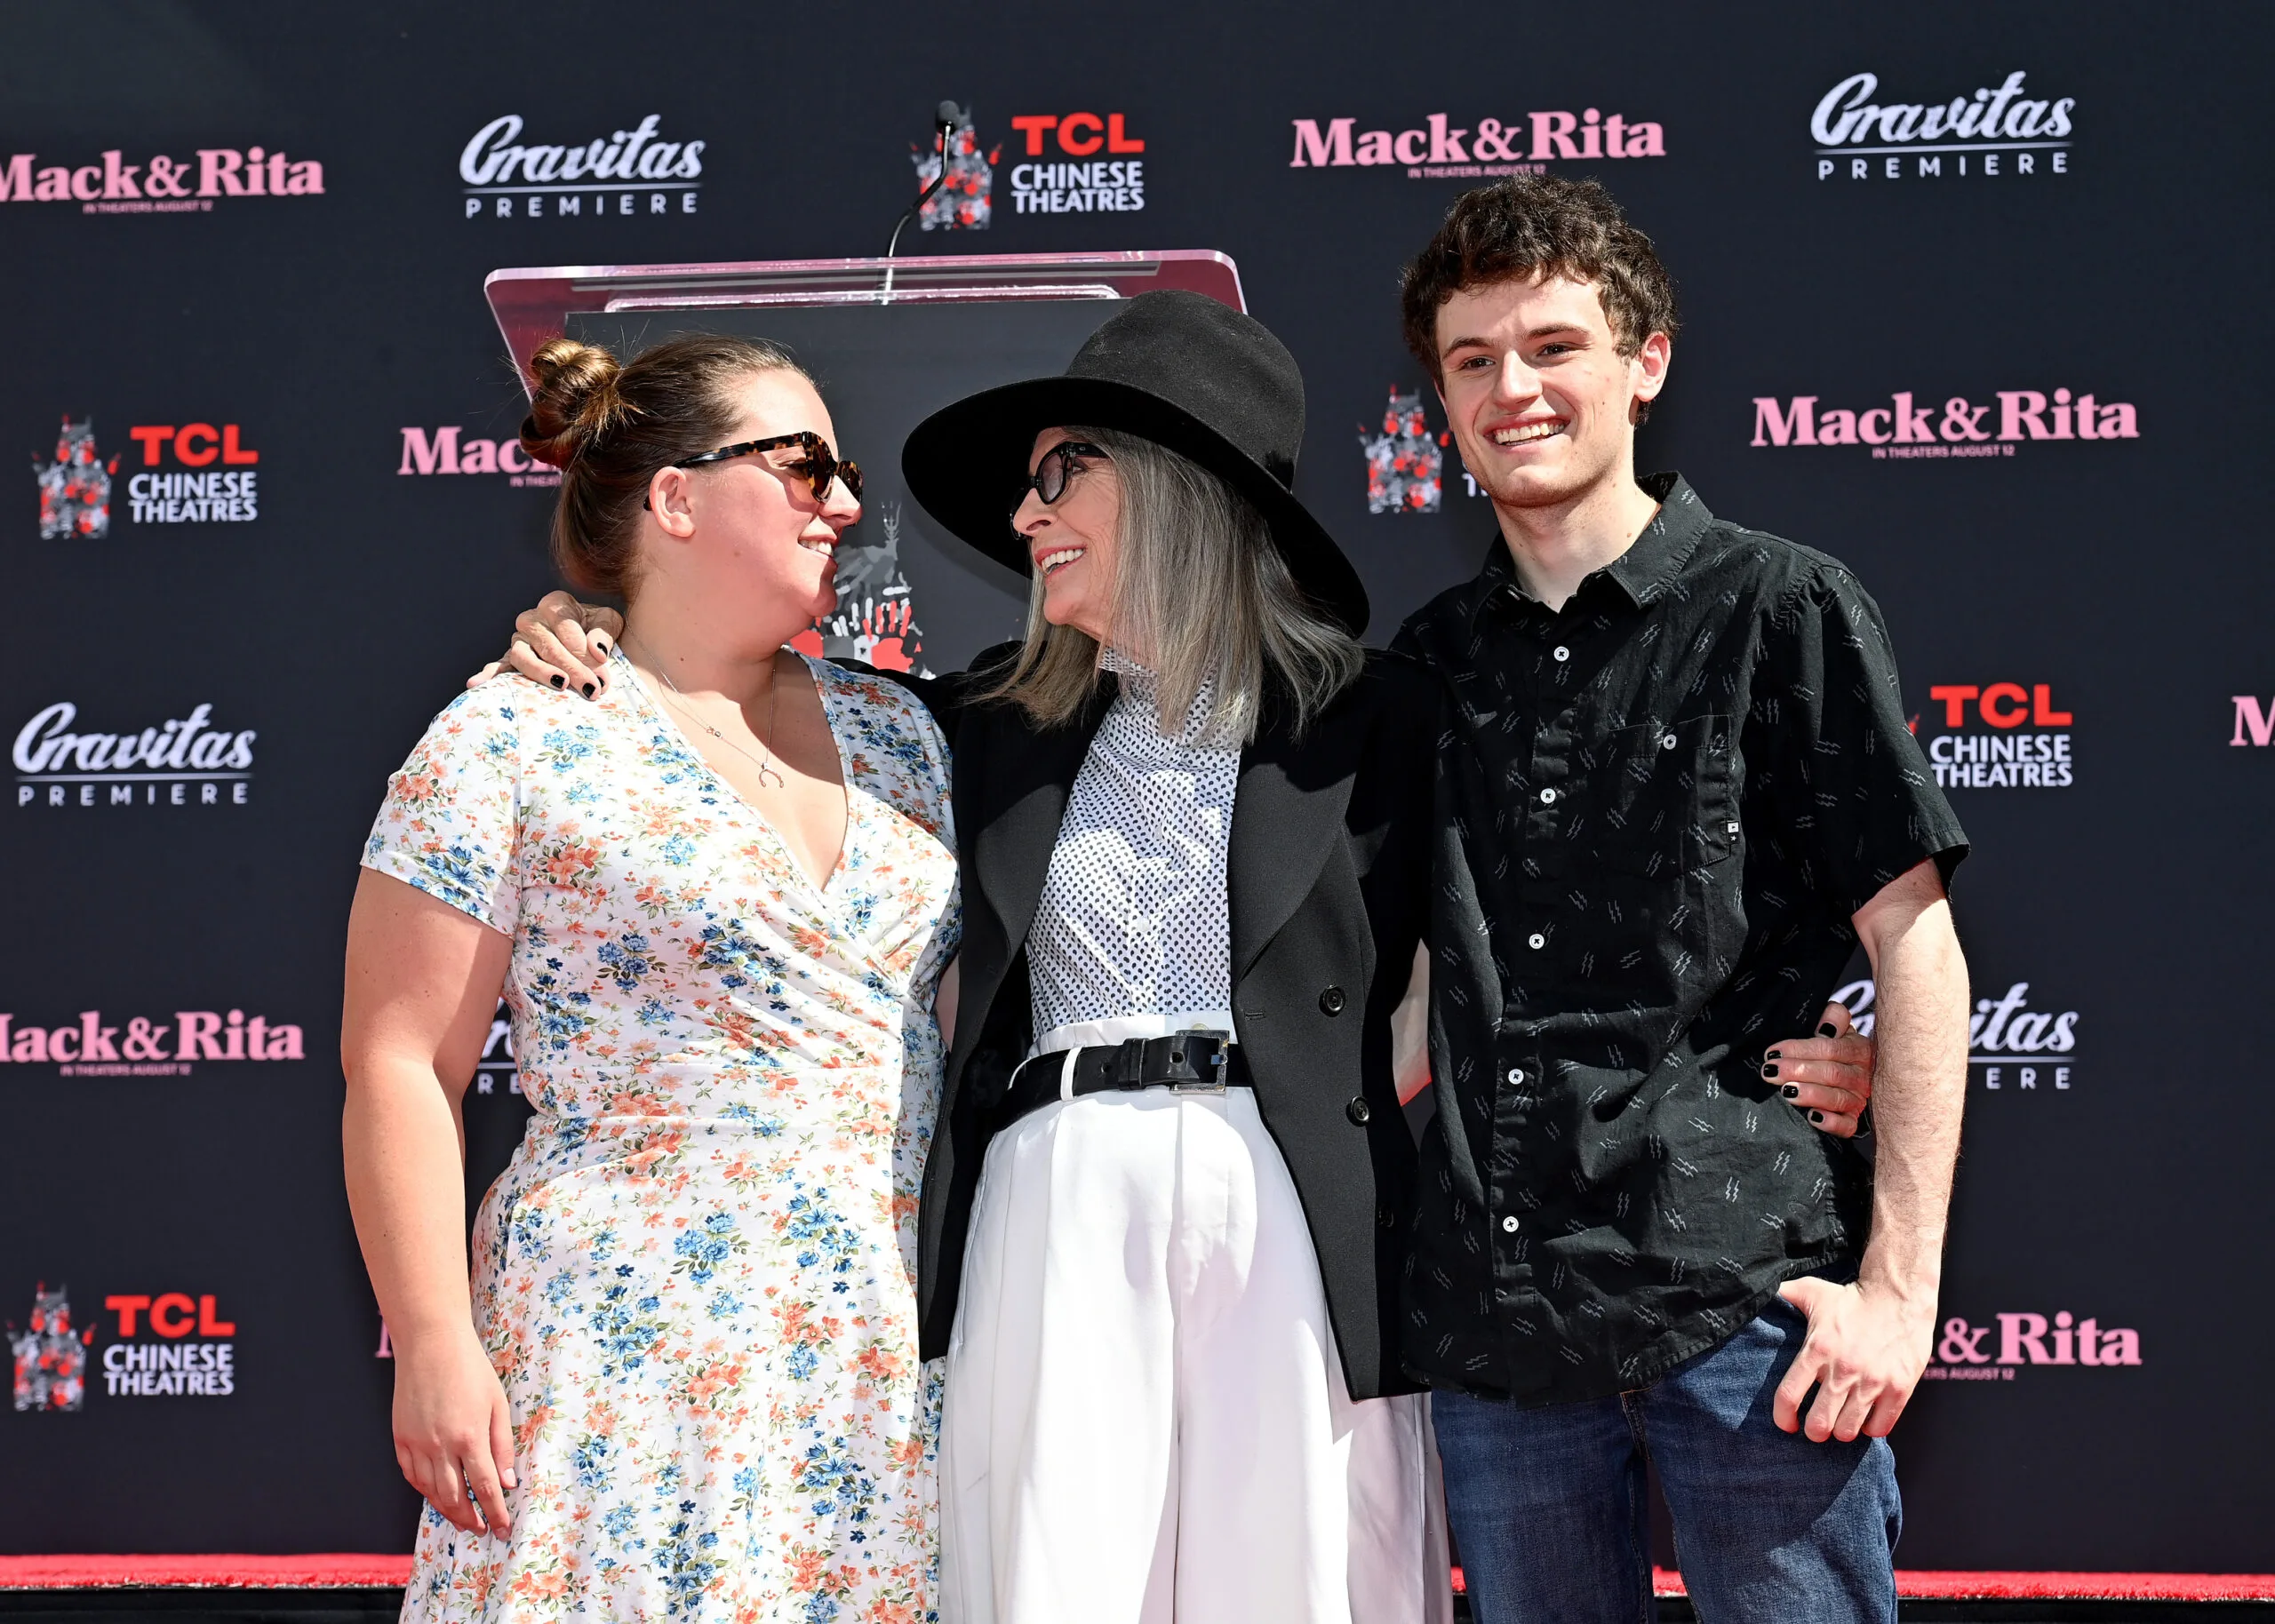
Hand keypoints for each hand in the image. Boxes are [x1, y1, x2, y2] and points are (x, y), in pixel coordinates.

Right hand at [392, 1329, 517, 1536]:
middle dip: (471, 1519)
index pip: (485, 1488)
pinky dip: (424, 1491)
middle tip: (482, 1530)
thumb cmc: (470, 1369)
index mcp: (469, 1436)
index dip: (495, 1513)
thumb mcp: (497, 1404)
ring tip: (463, 1520)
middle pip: (455, 1497)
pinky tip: (436, 1495)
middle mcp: (440, 1445)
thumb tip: (507, 1482)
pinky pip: (411, 1475)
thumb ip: (502, 1446)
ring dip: (447, 1511)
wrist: (431, 1344)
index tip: (503, 1529)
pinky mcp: (400, 1437)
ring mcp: (417, 1443)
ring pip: (431, 1491)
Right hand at [466, 591, 621, 698]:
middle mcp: (531, 618)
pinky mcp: (510, 659)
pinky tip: (475, 684)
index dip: (582, 647)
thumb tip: (597, 652)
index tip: (599, 666)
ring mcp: (519, 640)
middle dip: (572, 667)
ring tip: (561, 685)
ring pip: (523, 656)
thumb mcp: (609, 622)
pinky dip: (487, 675)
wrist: (588, 644)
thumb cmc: (598, 629)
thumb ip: (605, 632)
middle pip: (548, 645)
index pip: (564, 625)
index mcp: (554, 603)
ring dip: (542, 673)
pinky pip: (498, 666)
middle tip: (592, 688)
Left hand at [1762, 1000, 1874, 1137]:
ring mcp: (1859, 1099)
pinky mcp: (1853, 1120)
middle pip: (1832, 1073)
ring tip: (1786, 1092)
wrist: (1843, 1074)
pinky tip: (1813, 1117)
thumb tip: (1825, 1027)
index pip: (1831, 1048)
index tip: (1773, 1052)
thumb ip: (1833, 1017)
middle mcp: (1861, 1075)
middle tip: (1771, 1072)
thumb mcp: (1834, 1027)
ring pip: (1839, 1098)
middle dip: (1798, 1071)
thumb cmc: (1831, 1048)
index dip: (1800, 1049)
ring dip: (1811, 1095)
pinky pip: (1847, 1126)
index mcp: (1858, 1048)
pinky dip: (1831, 1123)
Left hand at [1773, 1276, 1934, 1441]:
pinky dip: (1870, 1429)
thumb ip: (1784, 1296)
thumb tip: (1759, 1293)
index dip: (1783, 1417)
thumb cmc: (1851, 1297)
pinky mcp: (1899, 1388)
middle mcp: (1843, 1369)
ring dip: (1841, 1431)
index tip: (1786, 1424)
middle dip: (1814, 1431)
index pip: (1789, 1395)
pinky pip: (1880, 1427)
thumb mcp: (1812, 1291)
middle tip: (1816, 1426)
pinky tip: (1866, 1418)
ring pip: (1848, 1431)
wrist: (1899, 1295)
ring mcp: (1873, 1381)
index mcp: (1817, 1349)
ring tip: (1840, 1422)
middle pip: (1819, 1424)